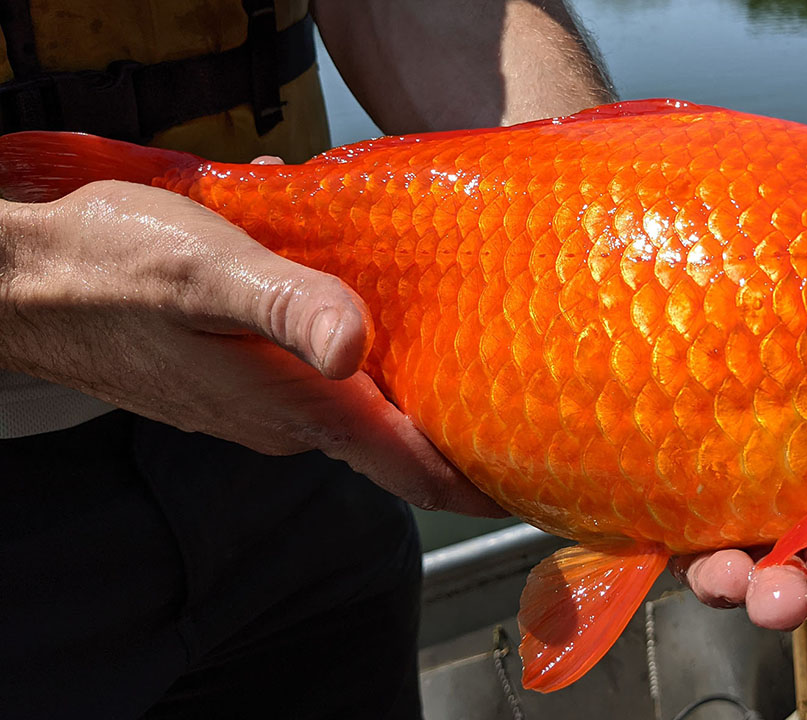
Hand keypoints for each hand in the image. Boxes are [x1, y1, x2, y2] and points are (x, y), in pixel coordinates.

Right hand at [0, 179, 502, 516]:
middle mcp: (288, 424)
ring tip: (484, 369)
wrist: (26, 281)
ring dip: (418, 402)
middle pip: (400, 447)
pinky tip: (388, 334)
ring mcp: (263, 411)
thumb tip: (357, 346)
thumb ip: (285, 306)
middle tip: (536, 410)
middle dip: (465, 437)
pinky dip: (370, 375)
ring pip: (364, 418)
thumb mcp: (205, 267)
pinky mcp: (243, 388)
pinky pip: (327, 393)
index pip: (412, 470)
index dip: (481, 485)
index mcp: (297, 405)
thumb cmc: (108, 265)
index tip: (544, 487)